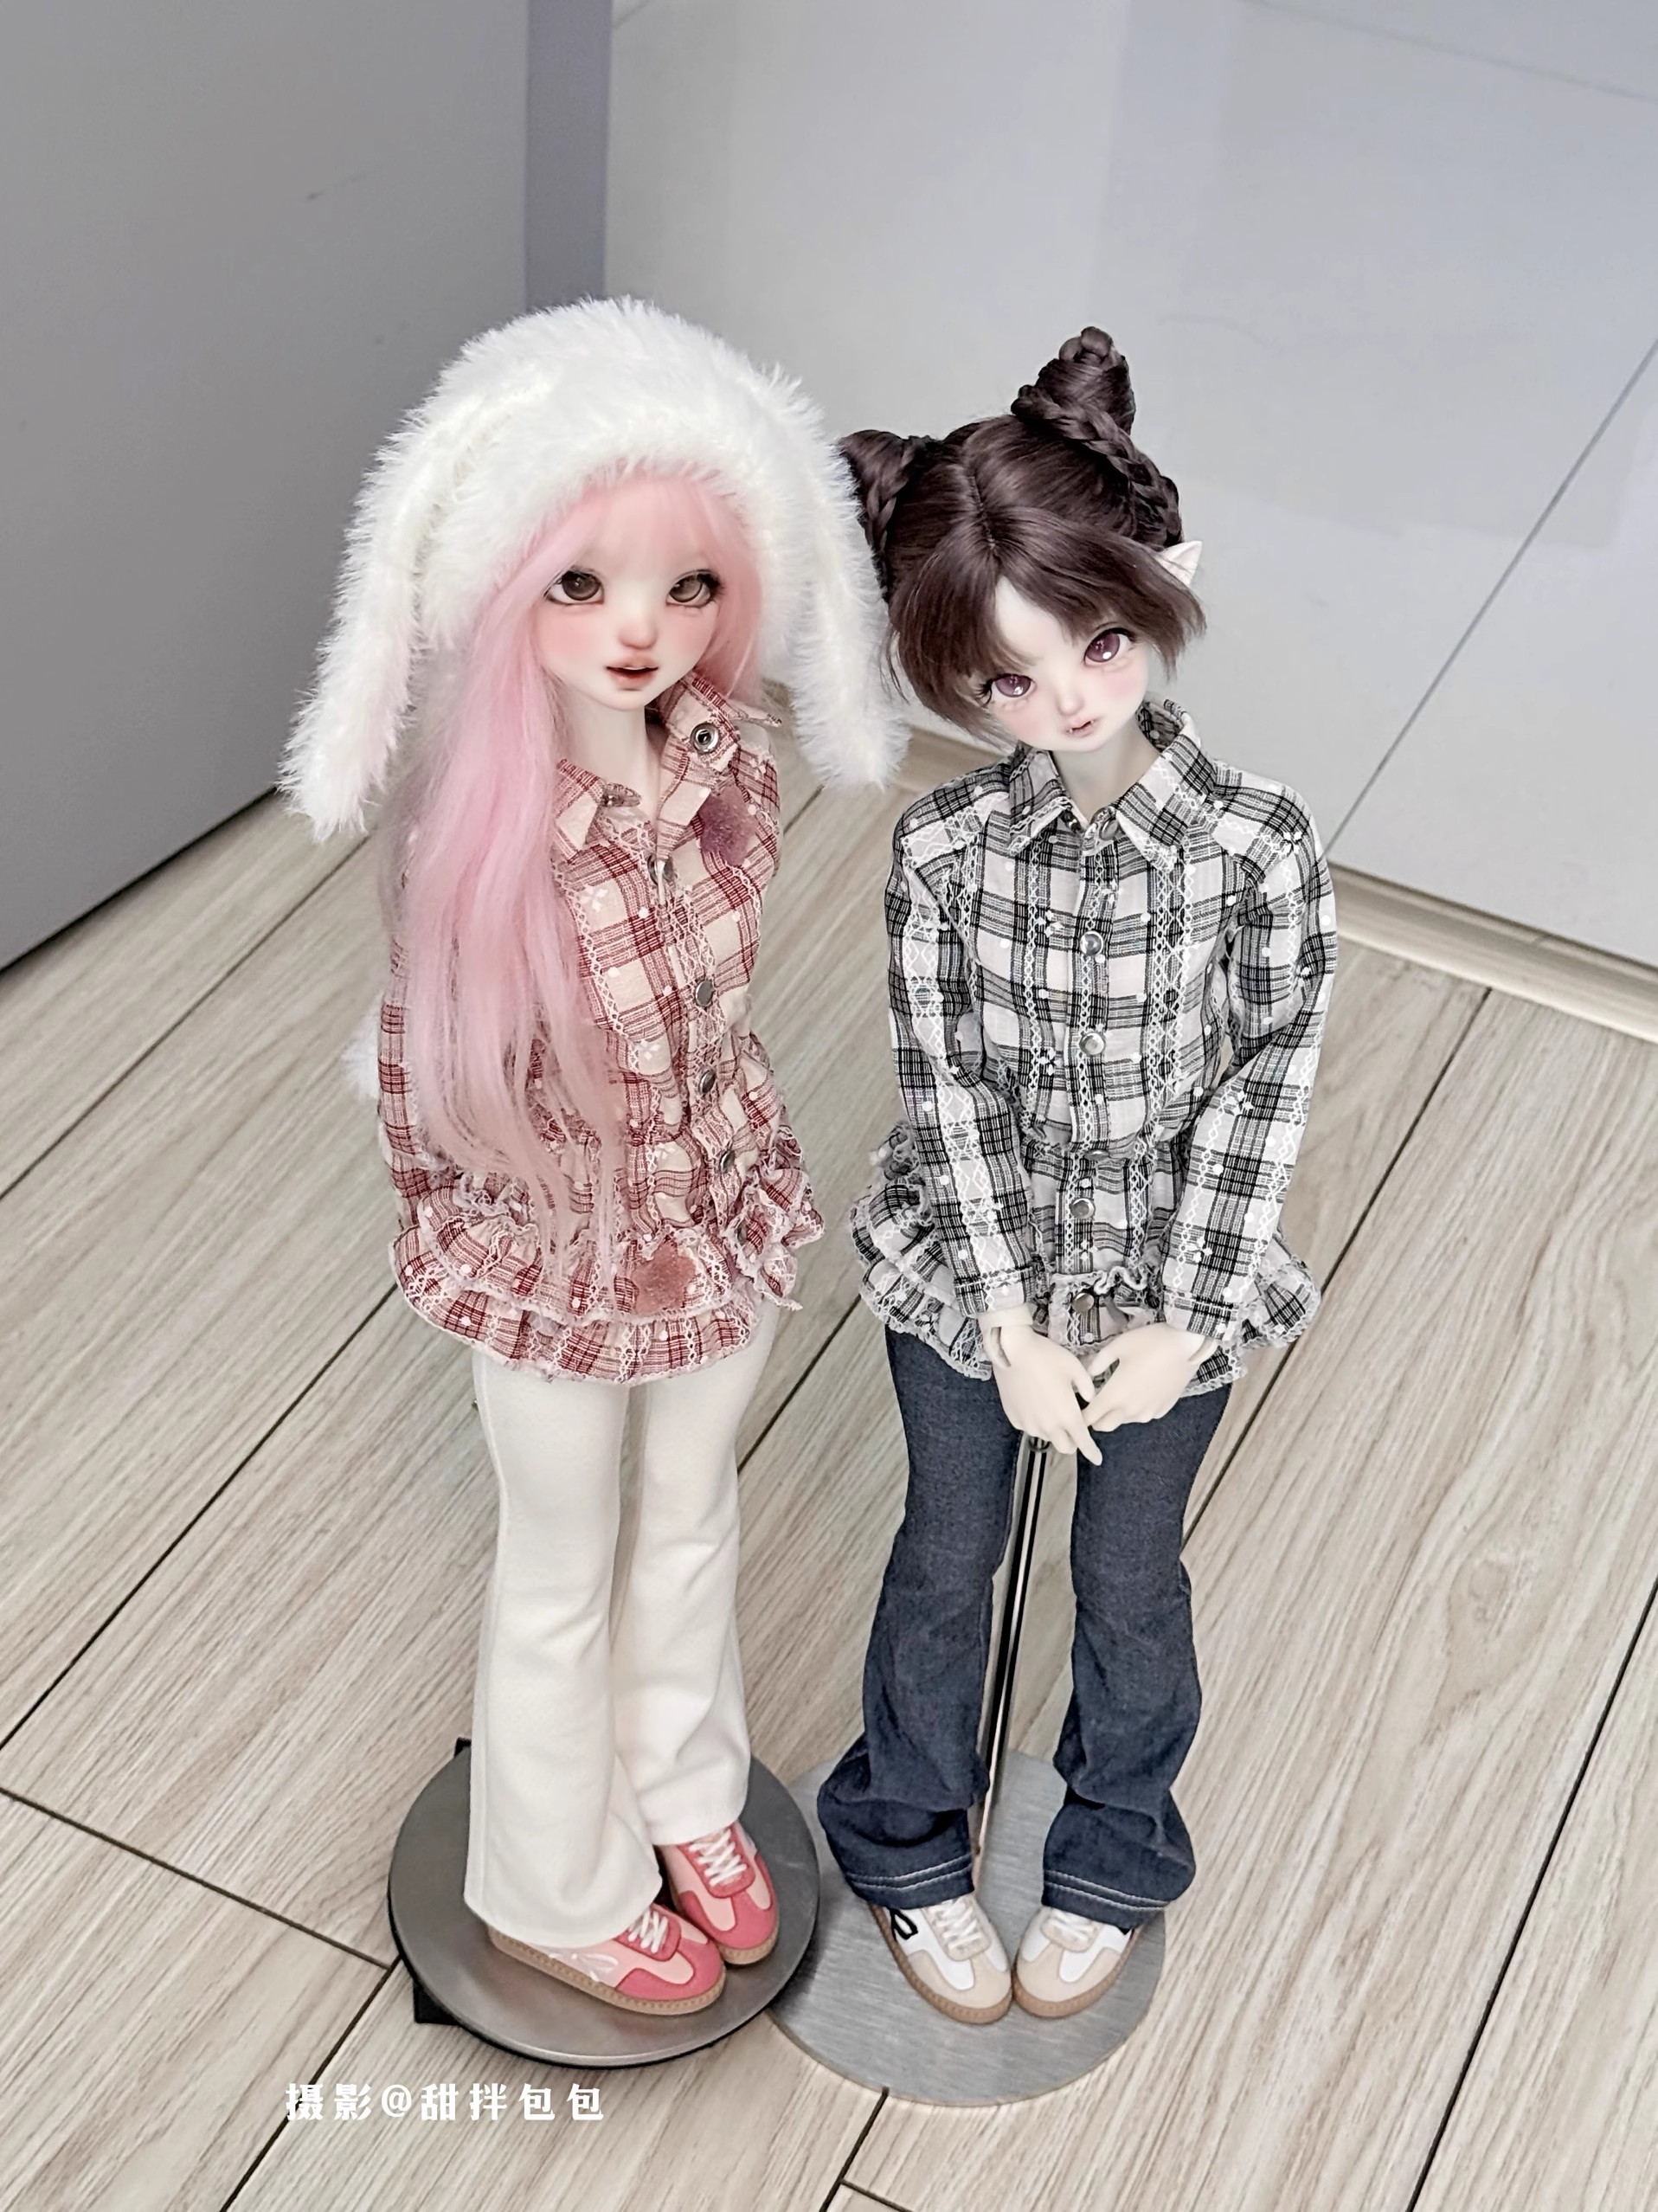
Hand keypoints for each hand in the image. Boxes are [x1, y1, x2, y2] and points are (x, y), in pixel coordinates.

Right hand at [986, 1321, 1119, 1465]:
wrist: (1012, 1351)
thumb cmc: (1047, 1357)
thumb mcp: (1075, 1368)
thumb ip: (1088, 1387)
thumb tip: (1090, 1398)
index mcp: (1067, 1416)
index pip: (1083, 1442)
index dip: (1092, 1452)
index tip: (1097, 1459)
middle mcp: (1048, 1426)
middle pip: (1065, 1447)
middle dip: (1073, 1442)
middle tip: (1074, 1427)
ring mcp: (1029, 1424)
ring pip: (1047, 1436)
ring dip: (1054, 1430)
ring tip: (1052, 1407)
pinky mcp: (1014, 1418)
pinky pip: (1030, 1426)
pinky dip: (1036, 1421)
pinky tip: (1035, 1403)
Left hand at [1081, 1324, 1212, 1433]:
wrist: (1186, 1345)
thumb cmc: (1149, 1342)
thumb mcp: (1117, 1346)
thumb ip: (1098, 1363)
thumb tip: (1087, 1373)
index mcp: (1114, 1396)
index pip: (1089, 1417)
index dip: (1080, 1415)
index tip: (1076, 1407)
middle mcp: (1130, 1410)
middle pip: (1104, 1426)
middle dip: (1095, 1419)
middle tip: (1094, 1403)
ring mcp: (1148, 1413)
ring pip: (1123, 1421)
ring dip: (1116, 1413)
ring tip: (1118, 1393)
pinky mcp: (1162, 1410)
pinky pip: (1142, 1415)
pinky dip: (1135, 1408)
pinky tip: (1139, 1390)